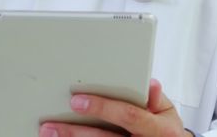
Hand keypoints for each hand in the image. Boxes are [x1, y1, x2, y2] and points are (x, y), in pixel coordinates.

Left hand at [38, 79, 188, 136]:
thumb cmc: (164, 129)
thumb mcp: (167, 112)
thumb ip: (156, 98)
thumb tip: (149, 84)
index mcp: (158, 129)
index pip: (129, 116)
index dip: (103, 108)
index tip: (77, 101)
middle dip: (76, 132)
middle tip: (51, 125)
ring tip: (49, 133)